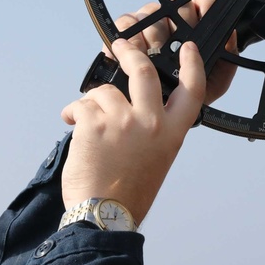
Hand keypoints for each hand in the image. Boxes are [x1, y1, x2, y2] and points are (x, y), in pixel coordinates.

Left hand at [60, 38, 205, 222]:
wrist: (104, 215)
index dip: (191, 65)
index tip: (188, 49)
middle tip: (120, 48)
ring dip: (91, 103)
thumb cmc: (128, 194)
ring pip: (104, 92)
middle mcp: (151, 123)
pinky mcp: (94, 124)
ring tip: (84, 122)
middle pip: (144, 71)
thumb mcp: (157, 159)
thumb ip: (154, 131)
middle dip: (130, 54)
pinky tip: (71, 125)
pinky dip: (73, 113)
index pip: (192, 90)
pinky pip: (81, 105)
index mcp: (172, 134)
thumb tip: (131, 105)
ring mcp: (123, 121)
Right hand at [110, 0, 236, 105]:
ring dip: (154, 38)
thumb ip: (228, 56)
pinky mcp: (125, 30)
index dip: (207, 4)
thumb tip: (229, 34)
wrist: (159, 115)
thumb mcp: (215, 81)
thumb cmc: (186, 97)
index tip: (204, 19)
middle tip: (176, 51)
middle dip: (177, 30)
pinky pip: (127, 22)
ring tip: (156, 58)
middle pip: (176, 5)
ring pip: (151, 13)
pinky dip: (132, 40)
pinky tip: (139, 55)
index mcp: (196, 26)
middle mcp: (173, 20)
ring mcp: (149, 22)